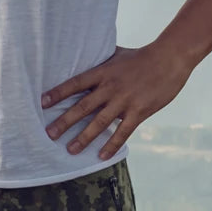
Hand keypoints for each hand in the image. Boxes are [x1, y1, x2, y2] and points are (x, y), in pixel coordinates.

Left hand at [41, 44, 191, 158]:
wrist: (169, 59)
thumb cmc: (141, 56)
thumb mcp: (116, 54)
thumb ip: (100, 60)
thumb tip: (84, 57)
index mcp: (103, 72)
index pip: (75, 83)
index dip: (58, 93)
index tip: (42, 103)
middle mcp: (110, 87)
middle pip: (83, 107)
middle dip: (65, 121)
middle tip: (49, 134)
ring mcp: (125, 101)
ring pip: (100, 123)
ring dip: (84, 138)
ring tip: (70, 150)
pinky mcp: (139, 111)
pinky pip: (122, 132)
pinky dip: (111, 145)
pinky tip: (101, 156)